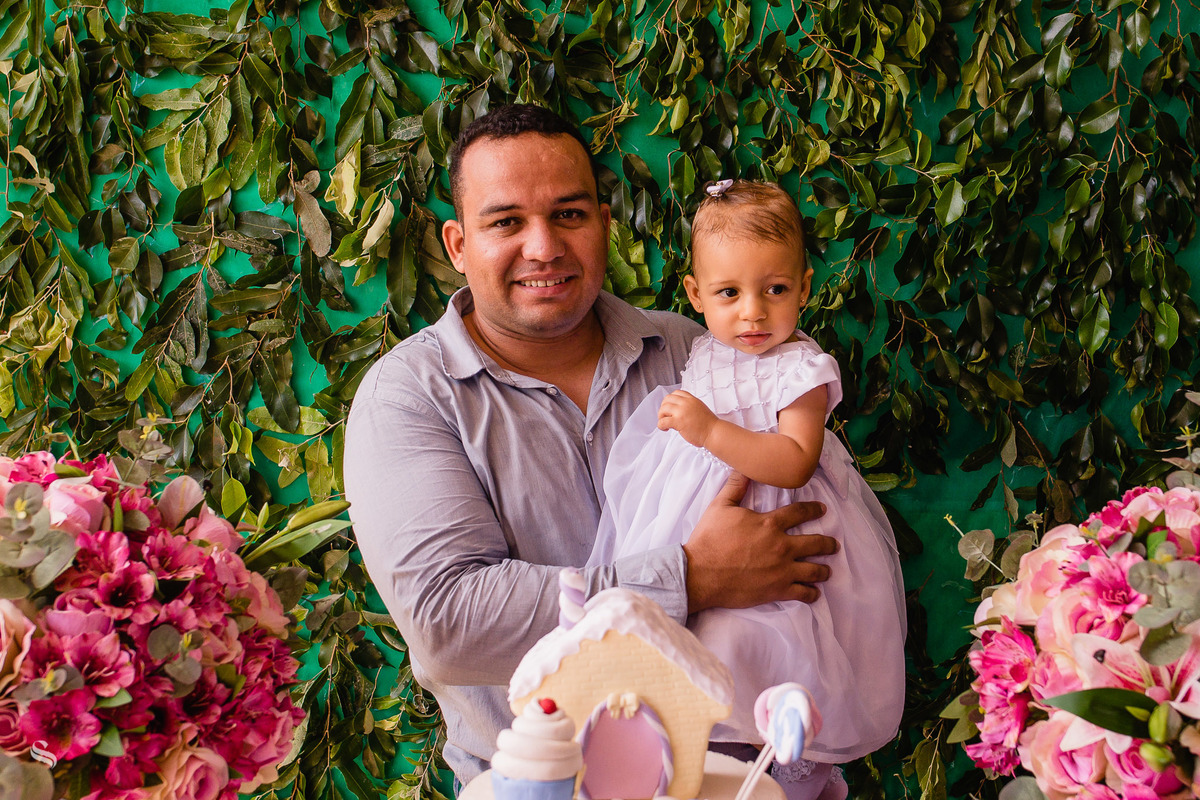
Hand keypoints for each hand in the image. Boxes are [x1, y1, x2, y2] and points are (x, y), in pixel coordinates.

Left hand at [658, 390, 716, 447]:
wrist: (713, 432)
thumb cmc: (708, 424)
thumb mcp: (699, 407)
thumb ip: (689, 405)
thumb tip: (678, 409)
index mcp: (691, 399)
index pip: (676, 393)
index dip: (670, 400)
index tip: (670, 408)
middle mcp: (686, 403)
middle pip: (667, 399)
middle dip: (664, 407)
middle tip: (665, 416)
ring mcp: (681, 411)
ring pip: (663, 409)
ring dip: (661, 416)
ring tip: (665, 423)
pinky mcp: (678, 421)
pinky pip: (662, 421)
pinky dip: (660, 425)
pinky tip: (665, 429)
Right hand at [682, 472, 835, 612]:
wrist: (701, 573)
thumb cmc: (710, 539)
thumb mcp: (720, 507)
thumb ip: (735, 487)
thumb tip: (743, 468)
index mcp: (770, 524)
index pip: (799, 513)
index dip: (813, 510)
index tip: (822, 509)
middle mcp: (782, 546)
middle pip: (815, 543)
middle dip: (827, 544)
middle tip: (833, 545)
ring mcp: (782, 570)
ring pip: (814, 570)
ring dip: (824, 570)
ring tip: (828, 571)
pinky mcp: (777, 590)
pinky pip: (803, 593)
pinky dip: (811, 593)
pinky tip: (814, 593)